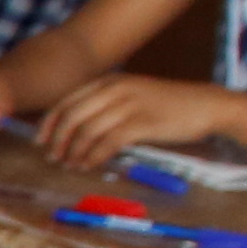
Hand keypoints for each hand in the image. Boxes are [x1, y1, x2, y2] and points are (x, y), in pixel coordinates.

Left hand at [31, 72, 238, 166]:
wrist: (205, 105)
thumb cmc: (167, 105)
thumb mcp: (131, 97)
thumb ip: (106, 106)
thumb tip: (77, 130)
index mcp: (108, 82)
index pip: (67, 101)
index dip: (49, 123)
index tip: (41, 141)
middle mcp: (114, 89)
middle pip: (71, 116)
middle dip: (57, 140)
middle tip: (53, 158)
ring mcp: (128, 105)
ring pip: (87, 131)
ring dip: (74, 152)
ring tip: (71, 165)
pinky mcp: (141, 123)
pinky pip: (107, 143)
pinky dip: (93, 157)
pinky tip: (89, 166)